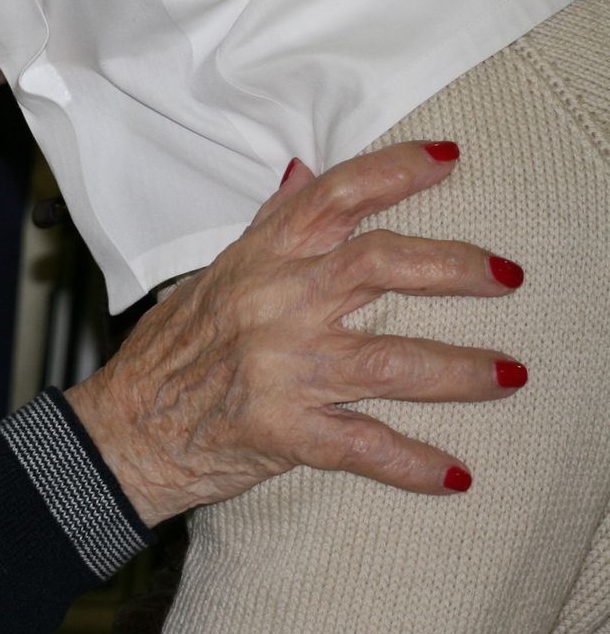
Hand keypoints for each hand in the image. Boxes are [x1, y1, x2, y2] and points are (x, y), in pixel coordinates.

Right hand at [63, 141, 524, 526]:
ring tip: (509, 374)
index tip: (445, 159)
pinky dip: (412, 464)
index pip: (334, 198)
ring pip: (390, 361)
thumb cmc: (166, 353)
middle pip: (378, 265)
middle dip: (453, 266)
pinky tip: (453, 474)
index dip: (394, 172)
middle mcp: (276, 306)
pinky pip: (363, 447)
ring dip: (460, 369)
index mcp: (259, 262)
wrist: (123, 429)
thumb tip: (305, 176)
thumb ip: (267, 229)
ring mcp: (283, 370)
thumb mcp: (213, 276)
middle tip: (504, 274)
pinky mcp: (287, 432)